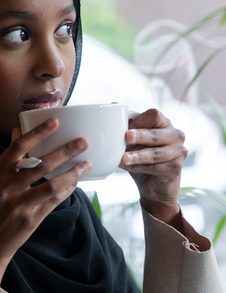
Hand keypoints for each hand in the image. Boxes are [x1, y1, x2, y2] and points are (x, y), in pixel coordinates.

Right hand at [0, 118, 90, 284]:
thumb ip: (9, 158)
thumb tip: (17, 130)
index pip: (18, 147)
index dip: (37, 133)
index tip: (54, 121)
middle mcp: (6, 187)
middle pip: (41, 164)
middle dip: (65, 151)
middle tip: (83, 141)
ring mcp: (19, 205)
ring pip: (52, 184)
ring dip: (72, 173)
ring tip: (87, 164)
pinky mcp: (30, 220)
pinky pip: (53, 202)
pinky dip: (66, 190)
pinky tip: (75, 183)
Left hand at [120, 108, 187, 225]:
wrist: (154, 187)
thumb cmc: (142, 157)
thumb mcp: (133, 141)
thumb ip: (127, 125)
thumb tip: (112, 105)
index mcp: (164, 123)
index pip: (154, 115)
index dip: (139, 120)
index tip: (124, 128)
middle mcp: (175, 135)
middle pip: (156, 133)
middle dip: (140, 135)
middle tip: (126, 137)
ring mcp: (178, 152)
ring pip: (155, 153)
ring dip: (137, 155)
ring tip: (122, 158)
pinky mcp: (175, 168)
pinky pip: (154, 168)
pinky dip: (138, 167)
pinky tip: (126, 167)